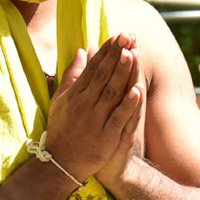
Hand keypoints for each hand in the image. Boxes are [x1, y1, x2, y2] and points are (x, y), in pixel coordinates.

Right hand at [43, 34, 142, 183]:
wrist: (61, 164)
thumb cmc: (62, 129)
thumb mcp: (61, 100)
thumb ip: (72, 74)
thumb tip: (83, 50)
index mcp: (75, 94)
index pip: (93, 68)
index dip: (106, 51)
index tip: (117, 36)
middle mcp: (85, 104)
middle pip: (103, 75)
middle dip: (117, 54)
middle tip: (128, 36)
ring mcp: (96, 120)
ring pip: (112, 92)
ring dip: (123, 72)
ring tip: (133, 53)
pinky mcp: (106, 137)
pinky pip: (119, 117)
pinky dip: (128, 104)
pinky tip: (137, 90)